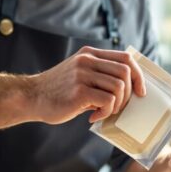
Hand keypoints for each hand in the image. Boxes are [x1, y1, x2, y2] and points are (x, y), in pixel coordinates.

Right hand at [29, 46, 145, 123]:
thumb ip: (100, 76)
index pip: (126, 58)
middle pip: (126, 72)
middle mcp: (88, 60)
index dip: (139, 75)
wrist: (30, 97)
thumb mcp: (80, 75)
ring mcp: (83, 74)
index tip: (140, 91)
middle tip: (118, 107)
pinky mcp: (79, 91)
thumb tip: (130, 90)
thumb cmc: (58, 91)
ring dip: (117, 105)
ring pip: (118, 87)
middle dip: (129, 94)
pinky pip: (107, 101)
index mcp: (90, 54)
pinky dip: (106, 112)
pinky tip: (93, 117)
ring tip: (104, 112)